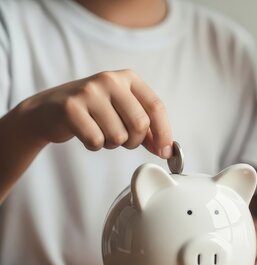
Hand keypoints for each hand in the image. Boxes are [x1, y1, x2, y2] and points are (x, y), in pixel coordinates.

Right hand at [20, 69, 172, 157]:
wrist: (50, 109)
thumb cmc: (94, 112)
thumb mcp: (123, 112)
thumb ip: (146, 128)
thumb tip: (166, 150)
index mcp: (128, 78)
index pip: (156, 106)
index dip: (164, 133)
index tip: (166, 152)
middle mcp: (110, 80)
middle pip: (140, 123)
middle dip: (134, 141)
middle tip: (123, 141)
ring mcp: (89, 91)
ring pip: (118, 135)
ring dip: (112, 143)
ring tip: (101, 132)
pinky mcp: (71, 107)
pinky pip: (96, 140)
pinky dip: (94, 145)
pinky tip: (86, 134)